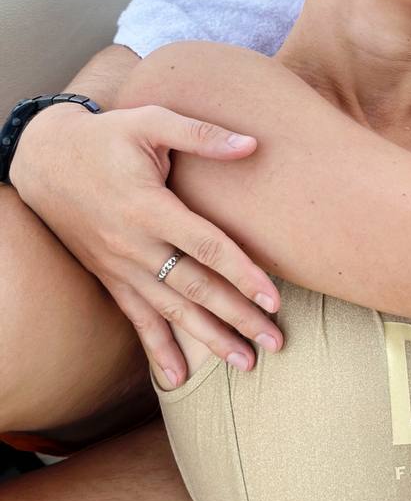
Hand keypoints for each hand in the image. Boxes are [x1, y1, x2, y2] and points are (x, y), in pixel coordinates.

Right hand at [9, 101, 283, 386]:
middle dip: (238, 317)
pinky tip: (176, 380)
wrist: (45, 158)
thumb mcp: (151, 121)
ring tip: (245, 363)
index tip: (274, 298)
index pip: (206, 246)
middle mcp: (134, 244)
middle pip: (196, 288)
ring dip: (209, 339)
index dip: (242, 272)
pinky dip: (157, 350)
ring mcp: (119, 265)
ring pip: (171, 310)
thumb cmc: (107, 135)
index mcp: (150, 206)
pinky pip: (135, 318)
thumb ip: (201, 134)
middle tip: (276, 342)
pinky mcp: (109, 276)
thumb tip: (252, 144)